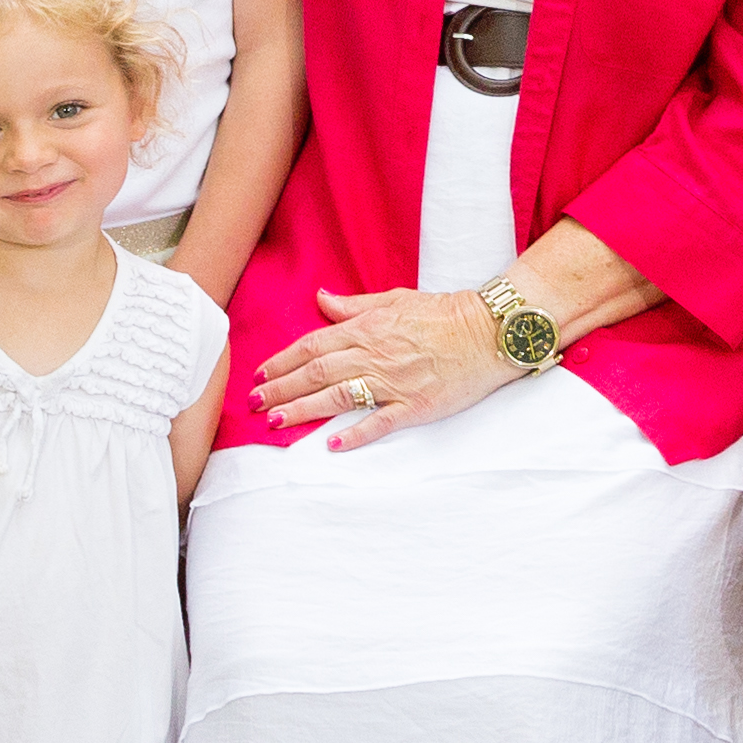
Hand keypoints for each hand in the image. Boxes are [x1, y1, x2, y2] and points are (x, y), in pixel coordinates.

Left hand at [256, 286, 504, 452]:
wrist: (488, 331)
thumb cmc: (444, 313)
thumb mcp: (394, 299)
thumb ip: (353, 305)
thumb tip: (321, 298)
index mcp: (367, 328)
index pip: (313, 345)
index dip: (282, 361)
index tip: (259, 374)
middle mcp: (374, 355)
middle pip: (317, 373)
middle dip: (281, 389)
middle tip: (254, 404)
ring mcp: (394, 382)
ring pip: (338, 397)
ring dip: (304, 410)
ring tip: (276, 422)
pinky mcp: (415, 406)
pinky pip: (379, 422)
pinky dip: (355, 434)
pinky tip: (332, 444)